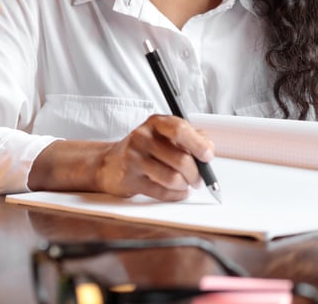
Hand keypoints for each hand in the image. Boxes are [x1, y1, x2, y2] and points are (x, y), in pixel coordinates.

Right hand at [95, 115, 214, 200]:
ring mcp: (134, 159)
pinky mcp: (130, 180)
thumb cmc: (146, 148)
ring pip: (172, 178)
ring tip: (187, 184)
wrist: (110, 163)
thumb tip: (208, 149)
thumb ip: (191, 136)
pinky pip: (161, 192)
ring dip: (185, 185)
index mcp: (156, 123)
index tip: (208, 156)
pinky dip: (176, 195)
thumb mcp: (166, 134)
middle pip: (180, 159)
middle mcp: (143, 138)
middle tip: (200, 178)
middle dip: (196, 173)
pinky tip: (178, 192)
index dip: (198, 145)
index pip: (180, 130)